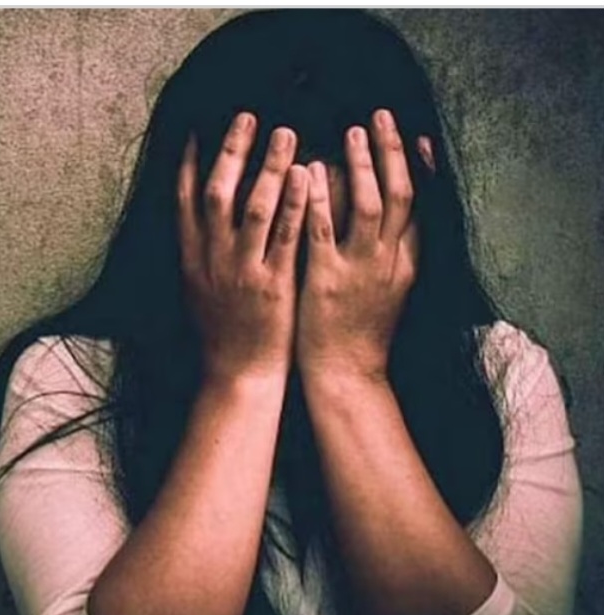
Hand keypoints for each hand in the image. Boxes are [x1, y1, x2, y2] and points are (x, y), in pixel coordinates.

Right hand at [177, 112, 308, 381]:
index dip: (189, 161)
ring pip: (253, 207)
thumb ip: (197, 254)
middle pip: (218, 192)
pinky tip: (307, 177)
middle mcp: (213, 258)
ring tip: (285, 134)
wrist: (237, 375)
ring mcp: (243, 270)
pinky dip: (294, 204)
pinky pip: (285, 237)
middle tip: (249, 117)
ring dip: (268, 166)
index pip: (184, 200)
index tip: (197, 130)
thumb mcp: (197, 291)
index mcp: (191, 258)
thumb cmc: (221, 333)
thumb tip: (197, 219)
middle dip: (232, 151)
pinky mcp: (273, 284)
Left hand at [297, 109, 417, 380]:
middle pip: (401, 197)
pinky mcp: (327, 281)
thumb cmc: (364, 333)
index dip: (421, 170)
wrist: (347, 375)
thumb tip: (390, 217)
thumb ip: (394, 254)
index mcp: (407, 264)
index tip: (417, 137)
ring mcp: (360, 271)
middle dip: (392, 154)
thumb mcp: (392, 292)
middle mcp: (390, 262)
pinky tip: (314, 171)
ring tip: (354, 131)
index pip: (422, 207)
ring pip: (370, 207)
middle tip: (380, 117)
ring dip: (364, 166)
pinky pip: (324, 232)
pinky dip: (322, 199)